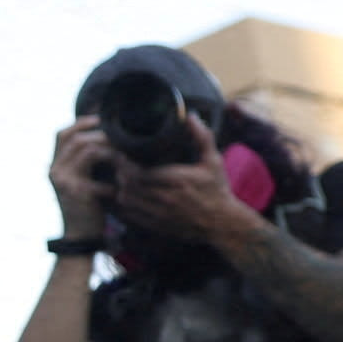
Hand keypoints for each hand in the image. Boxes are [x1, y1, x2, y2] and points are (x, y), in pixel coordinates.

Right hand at [46, 121, 114, 245]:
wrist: (79, 238)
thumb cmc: (85, 208)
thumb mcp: (79, 181)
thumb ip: (84, 163)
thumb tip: (103, 139)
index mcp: (55, 166)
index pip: (61, 134)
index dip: (80, 123)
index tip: (100, 120)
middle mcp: (55, 171)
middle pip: (74, 139)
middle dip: (99, 134)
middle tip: (119, 137)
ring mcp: (65, 181)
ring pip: (86, 151)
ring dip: (109, 151)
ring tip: (124, 156)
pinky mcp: (78, 193)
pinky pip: (100, 177)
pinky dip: (114, 180)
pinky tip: (123, 186)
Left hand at [102, 142, 258, 252]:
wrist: (222, 223)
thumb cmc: (217, 190)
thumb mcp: (213, 161)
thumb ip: (202, 137)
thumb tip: (191, 116)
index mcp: (176, 180)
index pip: (138, 172)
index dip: (124, 163)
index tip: (123, 154)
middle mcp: (165, 198)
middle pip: (128, 185)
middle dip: (120, 173)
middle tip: (120, 164)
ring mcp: (160, 214)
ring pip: (126, 201)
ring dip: (121, 188)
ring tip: (123, 179)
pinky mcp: (157, 225)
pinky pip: (131, 215)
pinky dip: (125, 204)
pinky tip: (128, 195)